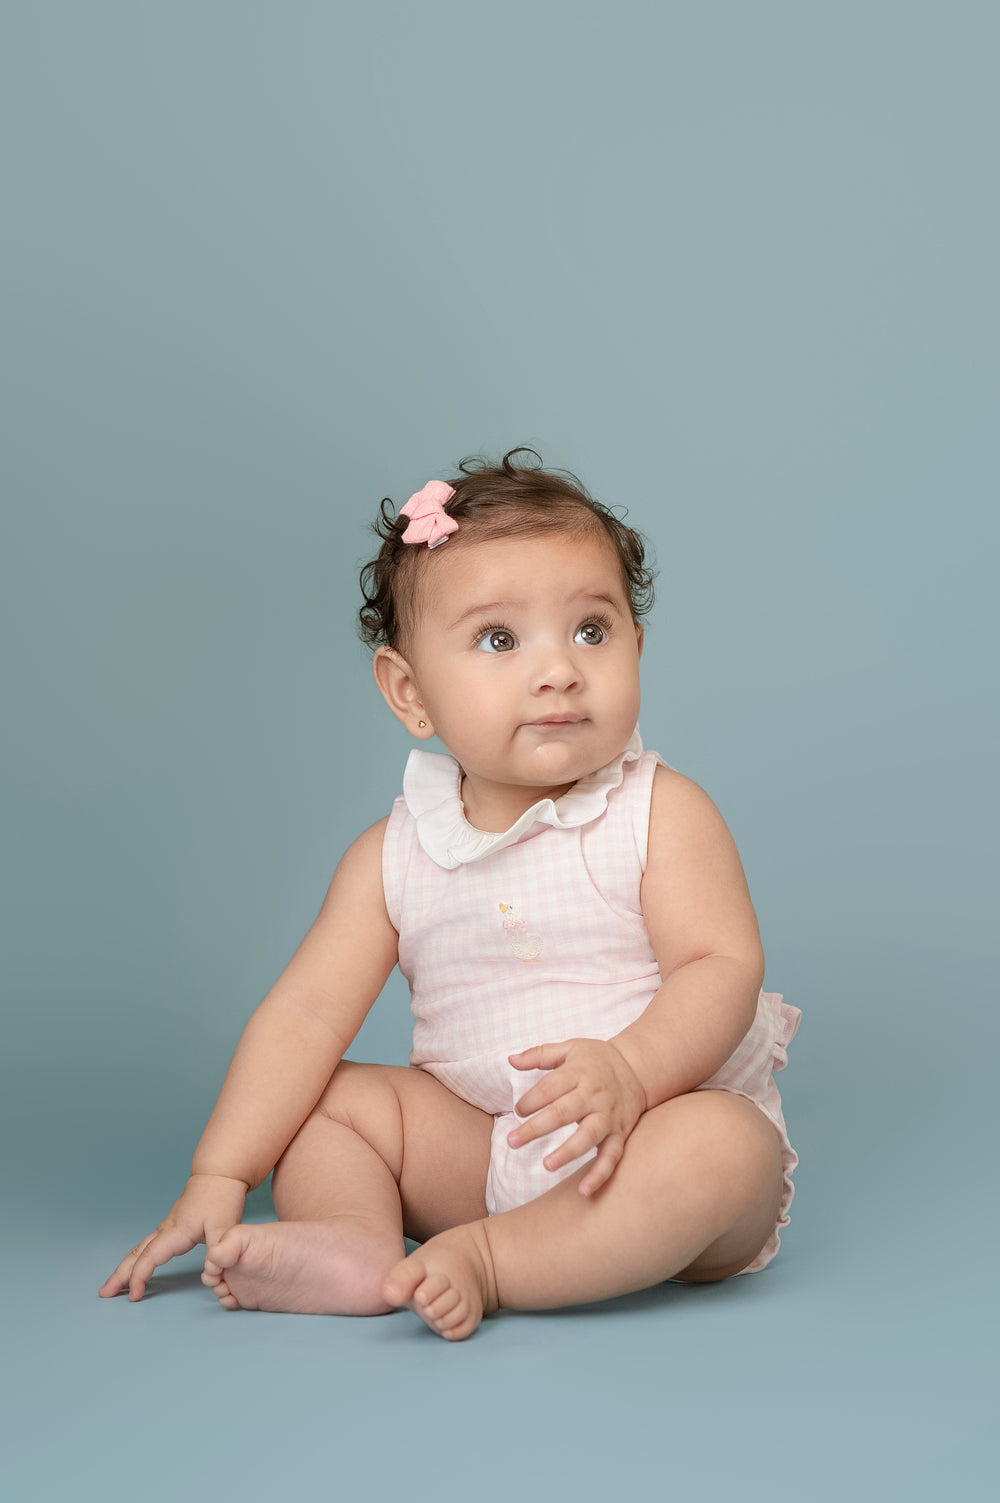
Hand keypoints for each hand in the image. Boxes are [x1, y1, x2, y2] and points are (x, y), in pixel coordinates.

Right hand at [98, 1173, 247, 1301]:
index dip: (139, 1277)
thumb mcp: (226, 1226)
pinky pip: (147, 1247)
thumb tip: (211, 1274)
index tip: (134, 1296)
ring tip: (112, 1286)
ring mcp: (166, 1229)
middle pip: (136, 1254)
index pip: (150, 1257)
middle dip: (119, 1275)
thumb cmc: (220, 1198)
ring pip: (139, 1250)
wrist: (218, 1176)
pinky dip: (136, 1260)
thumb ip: (219, 1251)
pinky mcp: (170, 1229)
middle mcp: (165, 1230)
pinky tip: (133, 1268)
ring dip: (124, 1268)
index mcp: (176, 1231)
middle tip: (104, 1293)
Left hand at [507, 1038, 646, 1195]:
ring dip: (568, 1152)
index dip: (531, 1100)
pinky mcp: (620, 1133)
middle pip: (563, 1112)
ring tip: (547, 1165)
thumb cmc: (596, 1060)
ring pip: (588, 1136)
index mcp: (580, 1072)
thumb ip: (540, 1054)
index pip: (550, 1087)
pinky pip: (612, 1156)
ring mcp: (608, 1115)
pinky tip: (584, 1190)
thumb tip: (511, 1060)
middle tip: (512, 1142)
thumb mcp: (570, 1048)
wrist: (638, 1068)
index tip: (518, 1112)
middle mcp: (594, 1095)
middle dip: (536, 1128)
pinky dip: (601, 1174)